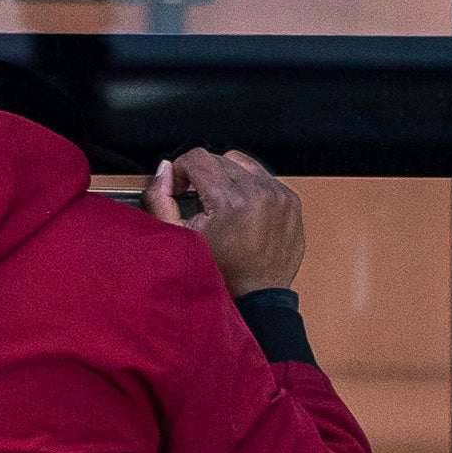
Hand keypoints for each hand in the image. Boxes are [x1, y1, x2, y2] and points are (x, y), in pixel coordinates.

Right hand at [161, 148, 304, 296]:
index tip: (181, 188)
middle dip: (204, 176)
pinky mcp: (291, 200)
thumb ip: (160, 199)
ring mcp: (278, 194)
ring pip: (243, 163)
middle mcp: (259, 192)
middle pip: (219, 158)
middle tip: (201, 202)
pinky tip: (243, 210)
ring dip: (228, 177)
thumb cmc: (222, 272)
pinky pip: (264, 177)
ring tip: (223, 205)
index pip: (197, 157)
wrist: (258, 295)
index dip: (181, 170)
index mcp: (231, 199)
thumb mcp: (179, 237)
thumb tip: (164, 170)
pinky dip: (250, 187)